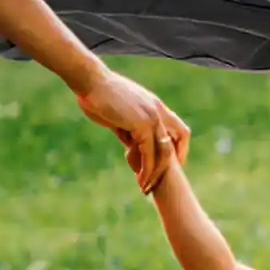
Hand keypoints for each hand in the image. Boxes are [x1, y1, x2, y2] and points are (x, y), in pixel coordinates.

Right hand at [73, 63, 188, 191]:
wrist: (90, 81)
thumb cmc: (98, 95)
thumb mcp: (119, 114)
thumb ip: (129, 129)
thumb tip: (131, 144)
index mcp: (155, 106)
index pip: (179, 129)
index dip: (179, 148)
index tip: (170, 165)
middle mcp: (158, 111)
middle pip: (178, 141)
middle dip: (170, 165)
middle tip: (159, 182)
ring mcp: (152, 117)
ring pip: (164, 152)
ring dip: (156, 172)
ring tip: (145, 187)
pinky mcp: (141, 124)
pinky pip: (149, 152)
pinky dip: (146, 169)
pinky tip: (139, 179)